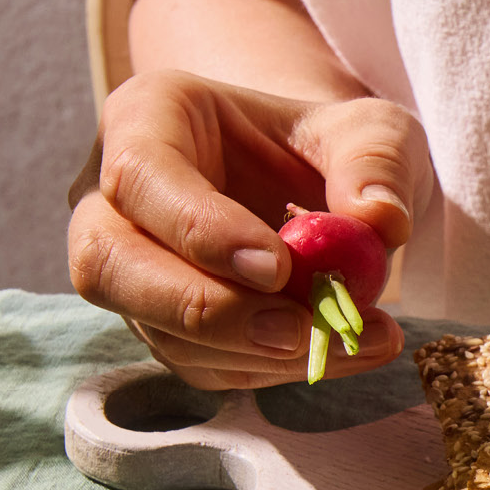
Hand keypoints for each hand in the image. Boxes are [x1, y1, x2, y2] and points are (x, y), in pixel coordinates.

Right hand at [68, 70, 429, 389]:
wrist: (324, 185)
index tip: (277, 269)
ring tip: (352, 340)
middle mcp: (115, 197)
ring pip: (157, 329)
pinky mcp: (164, 326)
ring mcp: (131, 268)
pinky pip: (201, 365)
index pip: (140, 176)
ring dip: (256, 353)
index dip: (201, 230)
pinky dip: (272, 370)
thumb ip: (376, 159)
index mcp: (148, 119)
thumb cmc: (333, 145)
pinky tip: (340, 352)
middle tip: (299, 330)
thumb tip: (379, 219)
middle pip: (110, 265)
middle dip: (208, 311)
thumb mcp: (371, 129)